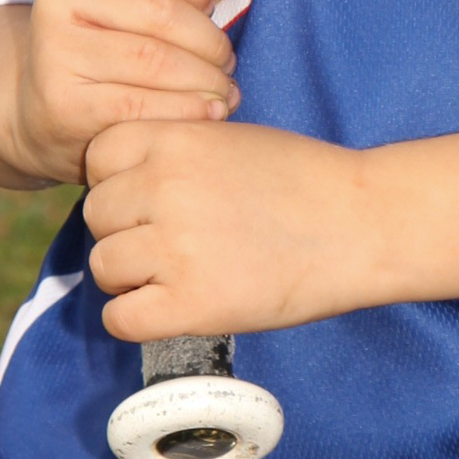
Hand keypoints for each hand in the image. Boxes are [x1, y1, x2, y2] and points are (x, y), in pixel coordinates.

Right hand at [7, 0, 256, 185]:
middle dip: (210, 42)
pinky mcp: (63, 103)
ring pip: (156, 62)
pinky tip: (208, 113)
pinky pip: (142, 106)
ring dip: (206, 80)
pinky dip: (187, 111)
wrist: (48, 107)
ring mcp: (55, 50)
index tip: (207, 6)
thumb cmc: (115, 38)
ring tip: (222, 90)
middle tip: (226, 63)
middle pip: (162, 11)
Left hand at [82, 116, 383, 339]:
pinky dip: (139, 318)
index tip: (150, 197)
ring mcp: (175, 247)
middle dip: (126, 229)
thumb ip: (173, 153)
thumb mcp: (229, 138)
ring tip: (179, 273)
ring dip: (132, 276)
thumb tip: (122, 185)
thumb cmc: (303, 180)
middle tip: (172, 241)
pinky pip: (120, 319)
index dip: (119, 181)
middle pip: (97, 215)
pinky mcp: (191, 304)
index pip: (98, 158)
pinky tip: (174, 307)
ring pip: (103, 267)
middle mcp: (164, 188)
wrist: (361, 224)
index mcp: (175, 140)